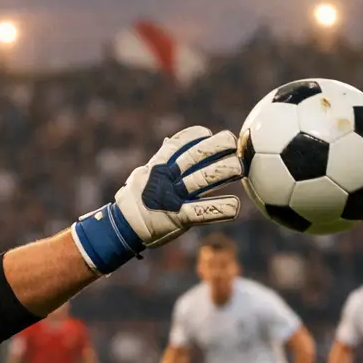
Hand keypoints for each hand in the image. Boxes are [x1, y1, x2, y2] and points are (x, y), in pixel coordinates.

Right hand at [72, 127, 241, 274]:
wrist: (121, 230)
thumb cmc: (135, 202)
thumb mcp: (142, 177)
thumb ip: (159, 160)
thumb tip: (168, 141)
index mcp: (156, 168)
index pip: (176, 145)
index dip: (193, 136)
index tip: (207, 133)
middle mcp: (165, 179)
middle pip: (194, 156)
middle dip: (216, 146)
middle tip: (233, 143)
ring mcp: (171, 197)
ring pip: (202, 179)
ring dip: (224, 171)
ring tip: (241, 167)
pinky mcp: (177, 218)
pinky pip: (202, 212)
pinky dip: (220, 209)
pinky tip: (236, 207)